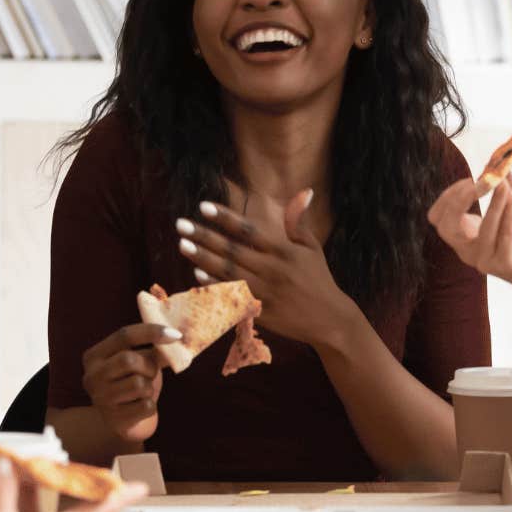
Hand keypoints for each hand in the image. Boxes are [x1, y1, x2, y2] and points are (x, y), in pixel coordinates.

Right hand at [81, 323, 178, 443]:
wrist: (123, 422)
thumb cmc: (131, 384)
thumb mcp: (137, 362)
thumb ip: (152, 350)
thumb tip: (176, 338)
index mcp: (94, 356)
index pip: (123, 336)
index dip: (151, 332)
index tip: (176, 334)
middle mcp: (91, 377)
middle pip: (128, 360)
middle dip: (149, 365)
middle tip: (151, 372)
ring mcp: (100, 400)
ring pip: (139, 384)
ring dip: (149, 387)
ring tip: (142, 392)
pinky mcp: (114, 420)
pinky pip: (146, 406)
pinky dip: (150, 406)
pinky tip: (140, 407)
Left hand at [177, 192, 359, 350]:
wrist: (330, 320)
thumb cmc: (319, 278)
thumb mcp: (312, 248)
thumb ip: (298, 222)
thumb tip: (304, 192)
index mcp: (285, 251)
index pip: (249, 230)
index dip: (225, 218)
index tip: (203, 206)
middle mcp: (273, 270)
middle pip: (232, 251)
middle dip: (205, 236)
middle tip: (181, 224)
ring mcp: (266, 293)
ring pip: (228, 274)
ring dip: (203, 259)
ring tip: (183, 245)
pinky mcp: (262, 312)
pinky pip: (232, 298)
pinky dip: (215, 287)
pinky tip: (197, 275)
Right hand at [427, 176, 511, 321]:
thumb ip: (505, 186)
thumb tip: (500, 159)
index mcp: (464, 237)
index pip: (439, 217)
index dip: (449, 195)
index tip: (472, 178)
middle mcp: (468, 251)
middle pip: (445, 226)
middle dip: (459, 199)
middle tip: (481, 181)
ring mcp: (484, 261)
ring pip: (479, 230)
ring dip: (493, 203)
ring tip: (504, 186)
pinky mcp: (504, 266)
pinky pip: (503, 237)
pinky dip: (508, 214)